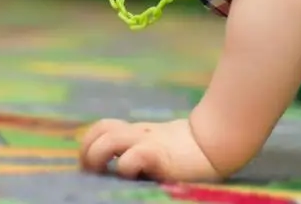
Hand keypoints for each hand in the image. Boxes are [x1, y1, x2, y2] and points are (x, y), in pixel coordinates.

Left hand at [79, 118, 221, 182]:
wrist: (215, 145)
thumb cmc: (187, 154)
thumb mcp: (157, 147)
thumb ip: (139, 151)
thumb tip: (117, 167)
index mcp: (135, 133)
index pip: (102, 127)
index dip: (88, 142)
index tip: (85, 164)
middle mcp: (137, 135)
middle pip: (100, 129)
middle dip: (86, 149)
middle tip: (87, 170)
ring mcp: (147, 142)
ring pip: (108, 140)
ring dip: (96, 156)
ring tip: (98, 172)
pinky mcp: (159, 155)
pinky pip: (133, 157)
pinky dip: (124, 166)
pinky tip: (128, 174)